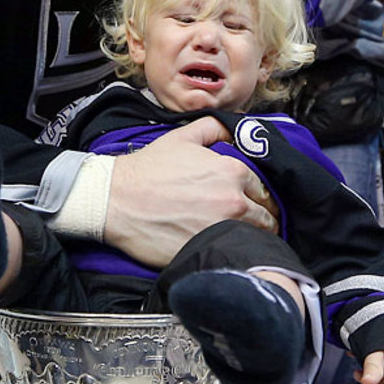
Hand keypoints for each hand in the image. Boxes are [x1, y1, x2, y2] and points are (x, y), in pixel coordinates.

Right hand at [105, 116, 278, 267]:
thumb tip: (236, 128)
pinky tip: (224, 249)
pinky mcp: (208, 250)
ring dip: (253, 238)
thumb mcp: (182, 137)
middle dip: (261, 220)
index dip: (260, 199)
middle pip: (267, 217)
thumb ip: (215, 128)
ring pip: (257, 238)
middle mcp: (234, 200)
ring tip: (238, 238)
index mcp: (233, 171)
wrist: (116, 199)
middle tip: (249, 224)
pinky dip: (235, 253)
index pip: (265, 191)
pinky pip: (236, 256)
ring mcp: (222, 228)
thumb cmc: (147, 170)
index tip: (253, 205)